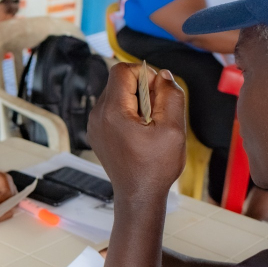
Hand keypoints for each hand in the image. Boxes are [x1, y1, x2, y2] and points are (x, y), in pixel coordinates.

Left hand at [0, 164, 17, 218]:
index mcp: (5, 179)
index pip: (8, 192)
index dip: (0, 200)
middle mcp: (11, 187)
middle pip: (13, 201)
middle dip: (3, 210)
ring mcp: (10, 194)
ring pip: (12, 207)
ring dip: (3, 214)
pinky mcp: (6, 201)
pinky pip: (8, 210)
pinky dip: (2, 215)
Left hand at [86, 63, 186, 202]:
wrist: (138, 196)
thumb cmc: (156, 167)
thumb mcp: (174, 129)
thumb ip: (171, 95)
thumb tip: (163, 75)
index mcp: (113, 112)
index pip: (122, 70)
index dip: (144, 73)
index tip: (158, 92)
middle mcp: (97, 115)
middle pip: (118, 81)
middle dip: (141, 87)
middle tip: (157, 111)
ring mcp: (93, 125)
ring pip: (115, 94)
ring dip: (135, 100)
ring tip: (149, 124)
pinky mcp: (96, 133)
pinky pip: (111, 109)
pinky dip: (127, 112)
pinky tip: (139, 132)